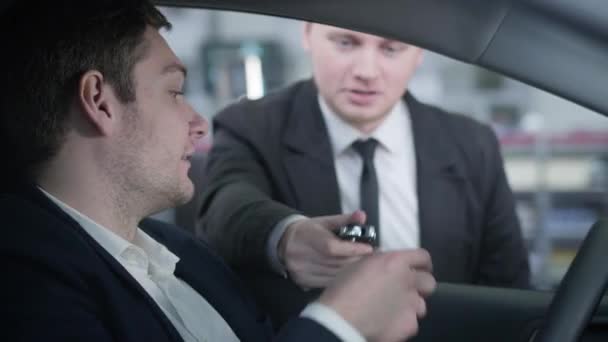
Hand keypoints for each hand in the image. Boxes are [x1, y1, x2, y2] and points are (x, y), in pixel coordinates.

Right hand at [278, 211, 373, 288]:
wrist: (284, 242)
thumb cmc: (309, 231)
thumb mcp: (325, 222)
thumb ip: (345, 220)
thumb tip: (362, 216)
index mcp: (307, 236)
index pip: (332, 247)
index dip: (352, 249)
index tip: (369, 248)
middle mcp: (301, 254)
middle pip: (335, 263)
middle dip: (357, 260)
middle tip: (372, 258)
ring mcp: (301, 270)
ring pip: (334, 275)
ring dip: (352, 272)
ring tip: (364, 266)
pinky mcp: (302, 281)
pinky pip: (327, 284)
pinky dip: (341, 280)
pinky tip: (350, 276)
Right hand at [319, 249, 435, 341]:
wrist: (340, 320)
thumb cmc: (343, 289)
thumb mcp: (359, 264)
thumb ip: (380, 262)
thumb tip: (387, 264)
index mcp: (396, 262)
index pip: (422, 257)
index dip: (421, 263)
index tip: (418, 267)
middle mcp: (409, 281)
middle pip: (429, 282)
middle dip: (420, 285)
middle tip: (406, 289)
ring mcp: (412, 305)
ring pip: (422, 304)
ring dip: (412, 305)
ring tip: (395, 309)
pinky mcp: (409, 325)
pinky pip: (412, 322)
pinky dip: (403, 322)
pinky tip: (389, 323)